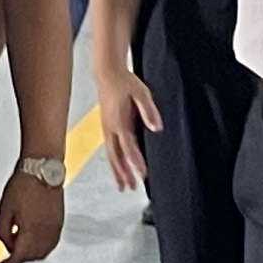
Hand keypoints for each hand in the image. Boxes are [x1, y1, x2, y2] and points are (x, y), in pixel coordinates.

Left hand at [0, 163, 65, 262]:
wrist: (42, 169)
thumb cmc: (23, 184)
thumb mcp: (4, 209)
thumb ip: (3, 231)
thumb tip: (7, 245)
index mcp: (30, 231)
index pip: (19, 256)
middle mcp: (45, 233)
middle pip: (33, 256)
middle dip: (20, 257)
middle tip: (10, 251)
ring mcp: (55, 227)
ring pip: (44, 251)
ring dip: (32, 253)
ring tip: (21, 242)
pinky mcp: (59, 221)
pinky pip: (51, 242)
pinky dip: (42, 246)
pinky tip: (34, 238)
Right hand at [95, 61, 161, 191]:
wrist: (107, 73)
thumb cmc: (124, 82)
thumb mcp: (141, 93)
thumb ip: (148, 111)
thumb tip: (156, 127)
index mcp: (119, 122)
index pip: (129, 147)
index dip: (136, 162)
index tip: (142, 174)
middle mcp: (110, 128)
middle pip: (116, 157)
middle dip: (123, 174)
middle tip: (131, 188)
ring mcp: (106, 128)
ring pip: (110, 155)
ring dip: (117, 171)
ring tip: (122, 186)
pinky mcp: (106, 126)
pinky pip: (109, 149)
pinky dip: (113, 162)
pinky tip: (117, 168)